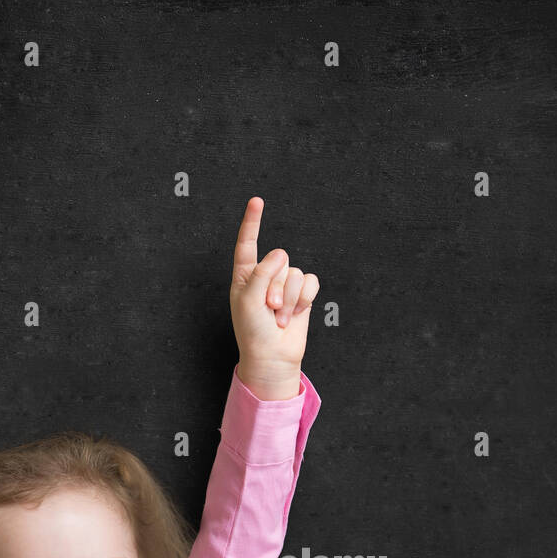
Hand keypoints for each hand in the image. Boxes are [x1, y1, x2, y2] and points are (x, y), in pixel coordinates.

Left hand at [229, 196, 318, 394]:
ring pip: (296, 273)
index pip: (248, 243)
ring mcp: (285, 285)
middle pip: (280, 260)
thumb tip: (281, 254)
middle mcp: (266, 276)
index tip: (257, 201)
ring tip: (279, 318)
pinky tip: (296, 314)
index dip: (253, 222)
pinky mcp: (303, 295)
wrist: (272, 357)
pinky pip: (311, 282)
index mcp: (245, 275)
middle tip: (269, 310)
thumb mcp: (248, 300)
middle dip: (276, 286)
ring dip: (289, 299)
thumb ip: (262, 273)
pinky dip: (304, 299)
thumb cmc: (253, 332)